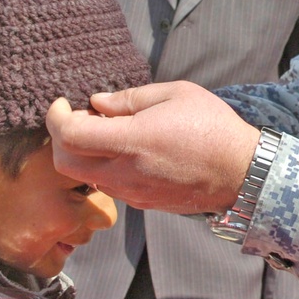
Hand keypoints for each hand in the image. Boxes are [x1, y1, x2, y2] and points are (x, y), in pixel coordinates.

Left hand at [45, 81, 259, 213]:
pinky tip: (124, 150)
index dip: (56, 117)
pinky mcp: (143, 204)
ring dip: (83, 154)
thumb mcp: (175, 94)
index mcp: (131, 141)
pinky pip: (110, 186)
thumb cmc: (213, 127)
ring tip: (105, 130)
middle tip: (75, 117)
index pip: (69, 135)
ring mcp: (133, 193)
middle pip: (65, 163)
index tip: (62, 103)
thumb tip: (97, 103)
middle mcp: (125, 172)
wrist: (242, 173)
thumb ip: (130, 98)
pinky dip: (103, 166)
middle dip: (60, 138)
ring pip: (86, 177)